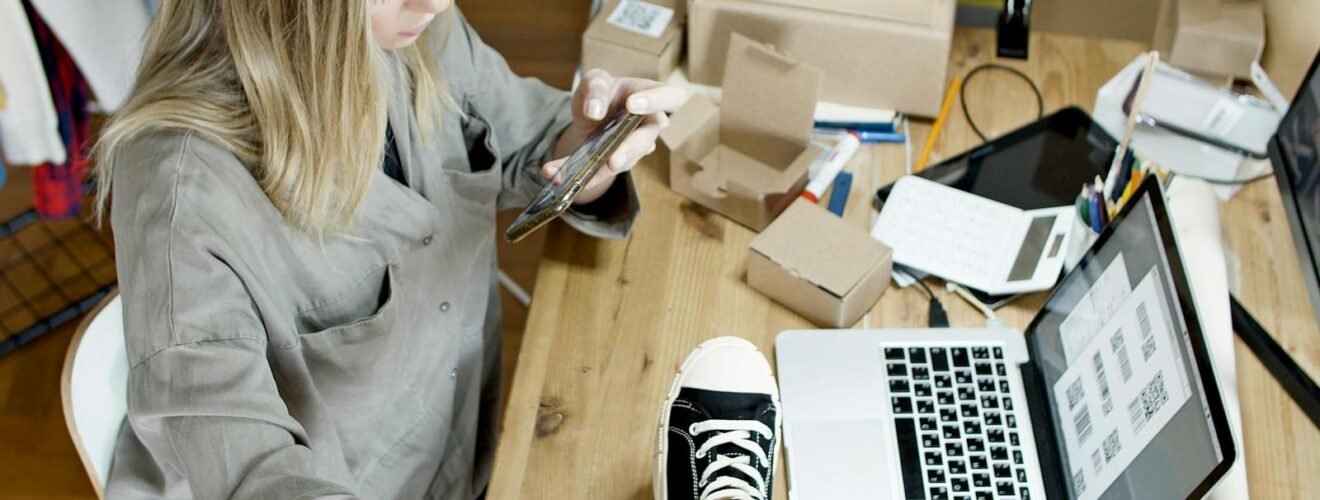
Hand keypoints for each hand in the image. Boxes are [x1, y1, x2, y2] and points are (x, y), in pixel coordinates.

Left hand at [544, 69, 686, 204]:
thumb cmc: (600, 93)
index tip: (632, 105)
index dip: (657, 101)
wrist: (589, 115)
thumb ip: (594, 86)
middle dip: (628, 151)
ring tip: (576, 177)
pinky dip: (578, 175)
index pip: (671, 96)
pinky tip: (555, 174)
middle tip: (613, 160)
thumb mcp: (592, 81)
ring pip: (624, 162)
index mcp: (649, 94)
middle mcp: (648, 124)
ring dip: (599, 172)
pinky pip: (601, 173)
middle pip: (647, 139)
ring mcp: (636, 147)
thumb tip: (595, 110)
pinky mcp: (618, 164)